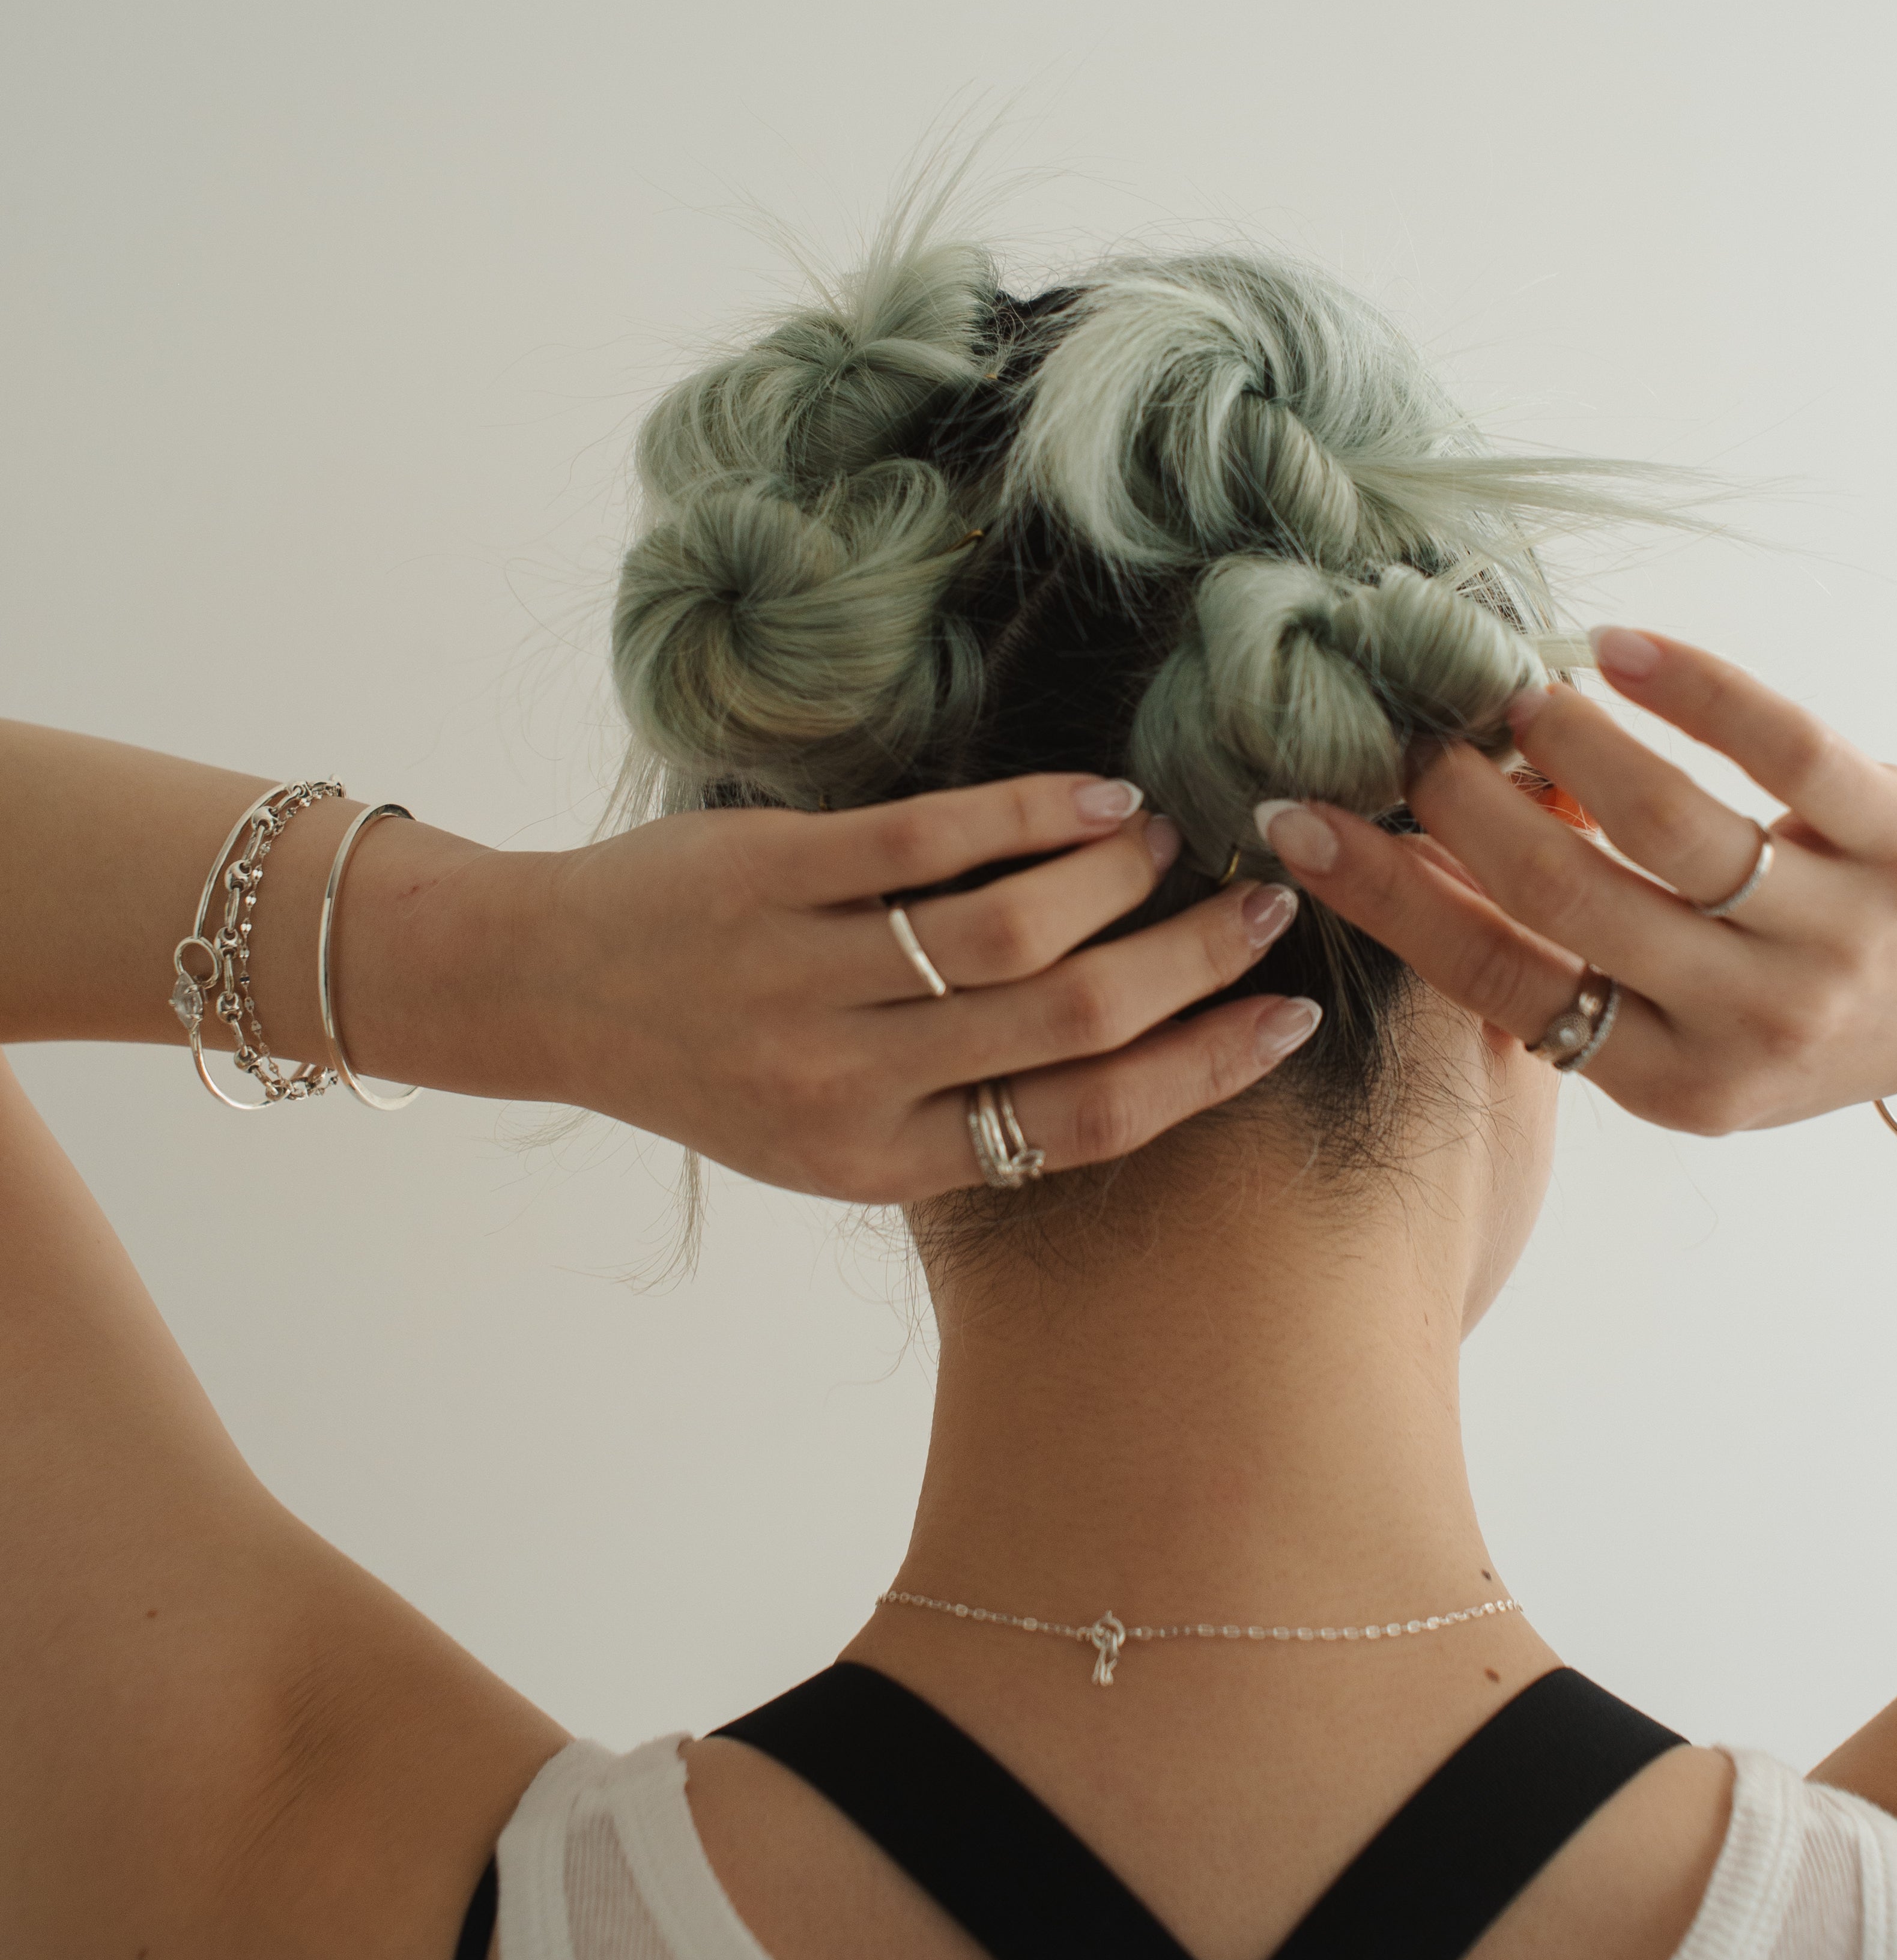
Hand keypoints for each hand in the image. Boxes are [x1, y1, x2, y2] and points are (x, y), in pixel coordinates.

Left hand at [386, 776, 1317, 1198]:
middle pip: (1074, 1021)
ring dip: (1120, 877)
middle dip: (1194, 962)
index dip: (1204, 1070)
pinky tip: (1098, 798)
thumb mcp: (834, 1128)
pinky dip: (1035, 813)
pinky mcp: (771, 874)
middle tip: (1262, 909)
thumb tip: (1141, 1048)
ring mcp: (805, 974)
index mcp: (877, 1160)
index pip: (1082, 1124)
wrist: (545, 989)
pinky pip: (931, 840)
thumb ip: (963, 1105)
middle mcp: (848, 1080)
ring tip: (1169, 844)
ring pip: (1015, 926)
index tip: (1287, 1019)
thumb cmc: (716, 1058)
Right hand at [1253, 632, 1896, 1135]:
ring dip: (1569, 743)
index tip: (1299, 823)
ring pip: (1669, 825)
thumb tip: (1399, 870)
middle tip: (1404, 736)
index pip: (1501, 982)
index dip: (1389, 899)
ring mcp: (1835, 933)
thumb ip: (1564, 970)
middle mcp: (1753, 1020)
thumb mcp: (1683, 1032)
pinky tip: (1620, 649)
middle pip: (1569, 900)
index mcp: (1675, 1082)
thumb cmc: (1797, 1000)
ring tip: (1511, 694)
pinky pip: (1785, 751)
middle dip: (1462, 805)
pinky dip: (1694, 689)